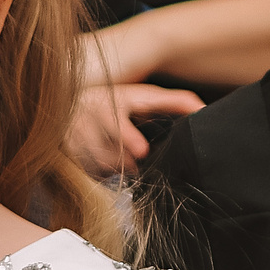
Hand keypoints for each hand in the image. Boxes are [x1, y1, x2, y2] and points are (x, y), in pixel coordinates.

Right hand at [68, 79, 202, 175]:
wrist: (74, 102)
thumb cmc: (121, 102)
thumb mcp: (148, 97)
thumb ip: (177, 102)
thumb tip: (204, 111)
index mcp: (113, 100)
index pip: (116, 118)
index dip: (127, 136)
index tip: (142, 152)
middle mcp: (89, 114)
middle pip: (103, 147)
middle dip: (120, 161)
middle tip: (135, 170)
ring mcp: (74, 131)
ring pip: (92, 161)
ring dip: (111, 169)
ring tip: (126, 168)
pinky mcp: (65, 147)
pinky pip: (83, 168)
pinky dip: (98, 173)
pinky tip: (108, 169)